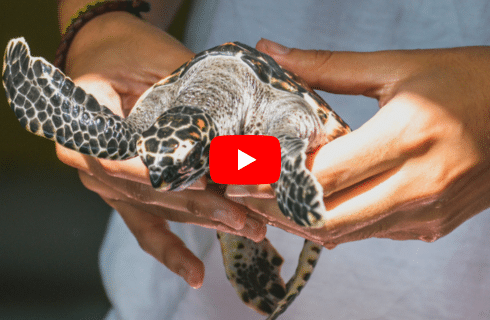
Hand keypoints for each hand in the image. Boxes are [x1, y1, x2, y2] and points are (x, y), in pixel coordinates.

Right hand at [55, 13, 265, 287]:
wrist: (107, 53)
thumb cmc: (127, 50)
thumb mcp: (154, 61)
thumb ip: (184, 96)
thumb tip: (237, 136)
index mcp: (84, 127)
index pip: (120, 162)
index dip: (159, 177)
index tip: (201, 186)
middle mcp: (92, 164)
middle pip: (148, 194)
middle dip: (201, 208)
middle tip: (244, 218)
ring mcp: (111, 185)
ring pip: (159, 212)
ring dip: (204, 222)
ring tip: (247, 229)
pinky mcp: (129, 196)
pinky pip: (148, 229)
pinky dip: (172, 251)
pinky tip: (195, 273)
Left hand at [226, 39, 489, 248]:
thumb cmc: (469, 81)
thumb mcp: (399, 67)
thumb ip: (329, 66)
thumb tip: (273, 50)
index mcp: (406, 138)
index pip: (320, 175)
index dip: (271, 181)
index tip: (237, 176)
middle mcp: (417, 186)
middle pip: (325, 218)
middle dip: (276, 210)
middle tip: (243, 195)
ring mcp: (427, 213)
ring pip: (345, 234)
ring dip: (301, 222)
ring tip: (269, 201)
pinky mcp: (433, 226)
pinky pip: (371, 234)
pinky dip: (336, 225)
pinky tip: (316, 206)